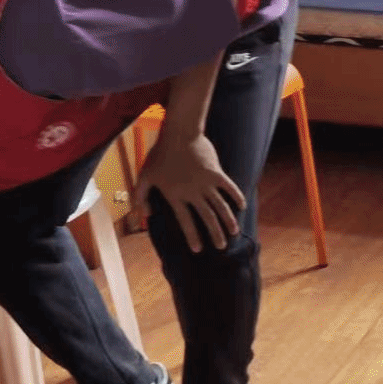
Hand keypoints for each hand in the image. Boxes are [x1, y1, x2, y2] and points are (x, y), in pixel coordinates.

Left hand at [133, 134, 244, 250]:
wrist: (179, 134)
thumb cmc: (160, 154)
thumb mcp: (144, 176)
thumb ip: (140, 196)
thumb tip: (145, 215)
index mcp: (175, 196)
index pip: (185, 221)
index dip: (192, 236)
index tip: (198, 250)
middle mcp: (192, 192)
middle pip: (207, 218)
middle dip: (215, 234)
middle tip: (221, 247)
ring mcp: (206, 183)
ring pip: (220, 206)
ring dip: (228, 220)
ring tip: (234, 232)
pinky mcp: (216, 173)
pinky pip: (229, 187)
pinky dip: (237, 196)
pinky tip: (242, 205)